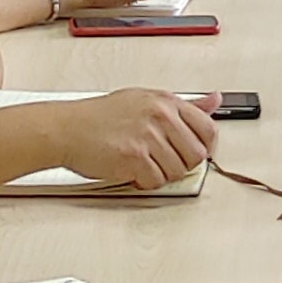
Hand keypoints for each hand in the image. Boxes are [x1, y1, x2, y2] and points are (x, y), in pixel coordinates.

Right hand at [45, 86, 217, 187]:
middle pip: (196, 155)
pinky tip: (131, 171)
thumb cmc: (100, 116)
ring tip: (142, 163)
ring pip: (176, 171)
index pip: (208, 128)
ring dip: (160, 174)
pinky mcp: (134, 157)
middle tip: (160, 160)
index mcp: (166, 101)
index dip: (205, 147)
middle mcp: (160, 116)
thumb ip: (184, 106)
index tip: (194, 153)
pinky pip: (155, 181)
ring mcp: (147, 136)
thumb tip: (215, 100)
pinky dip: (144, 182)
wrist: (66, 128)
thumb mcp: (145, 100)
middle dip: (181, 164)